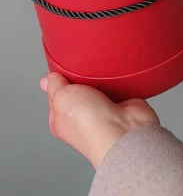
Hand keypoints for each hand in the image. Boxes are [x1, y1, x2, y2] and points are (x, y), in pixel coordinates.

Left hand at [39, 73, 158, 168]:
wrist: (122, 131)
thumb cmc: (89, 124)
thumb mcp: (61, 98)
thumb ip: (54, 86)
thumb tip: (46, 79)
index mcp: (61, 119)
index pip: (56, 93)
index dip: (58, 77)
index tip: (63, 64)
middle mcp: (81, 116)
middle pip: (78, 86)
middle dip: (80, 74)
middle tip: (83, 65)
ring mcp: (102, 110)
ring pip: (97, 84)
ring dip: (99, 75)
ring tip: (99, 68)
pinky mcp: (120, 103)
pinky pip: (116, 84)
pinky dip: (116, 78)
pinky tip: (114, 73)